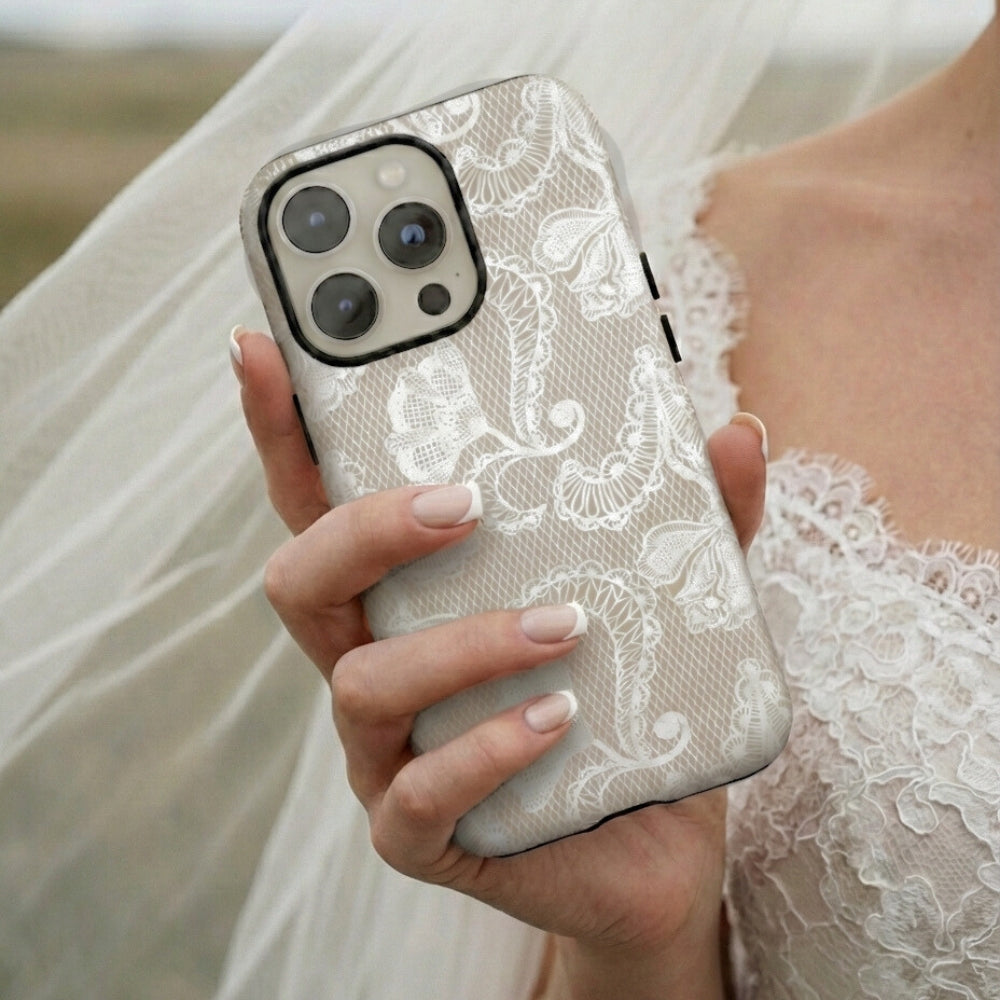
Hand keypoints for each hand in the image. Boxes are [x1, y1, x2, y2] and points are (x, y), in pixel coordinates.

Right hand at [233, 329, 766, 999]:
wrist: (658, 845)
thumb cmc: (634, 709)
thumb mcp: (670, 604)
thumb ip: (698, 523)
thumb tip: (736, 431)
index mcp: (409, 595)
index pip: (323, 503)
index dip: (281, 432)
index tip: (261, 349)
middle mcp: (376, 662)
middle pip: (301, 581)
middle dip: (365, 529)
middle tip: (462, 502)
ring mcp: (385, 753)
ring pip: (362, 683)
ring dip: (461, 644)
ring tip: (562, 626)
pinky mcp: (418, 833)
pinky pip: (418, 793)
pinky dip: (484, 748)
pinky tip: (556, 720)